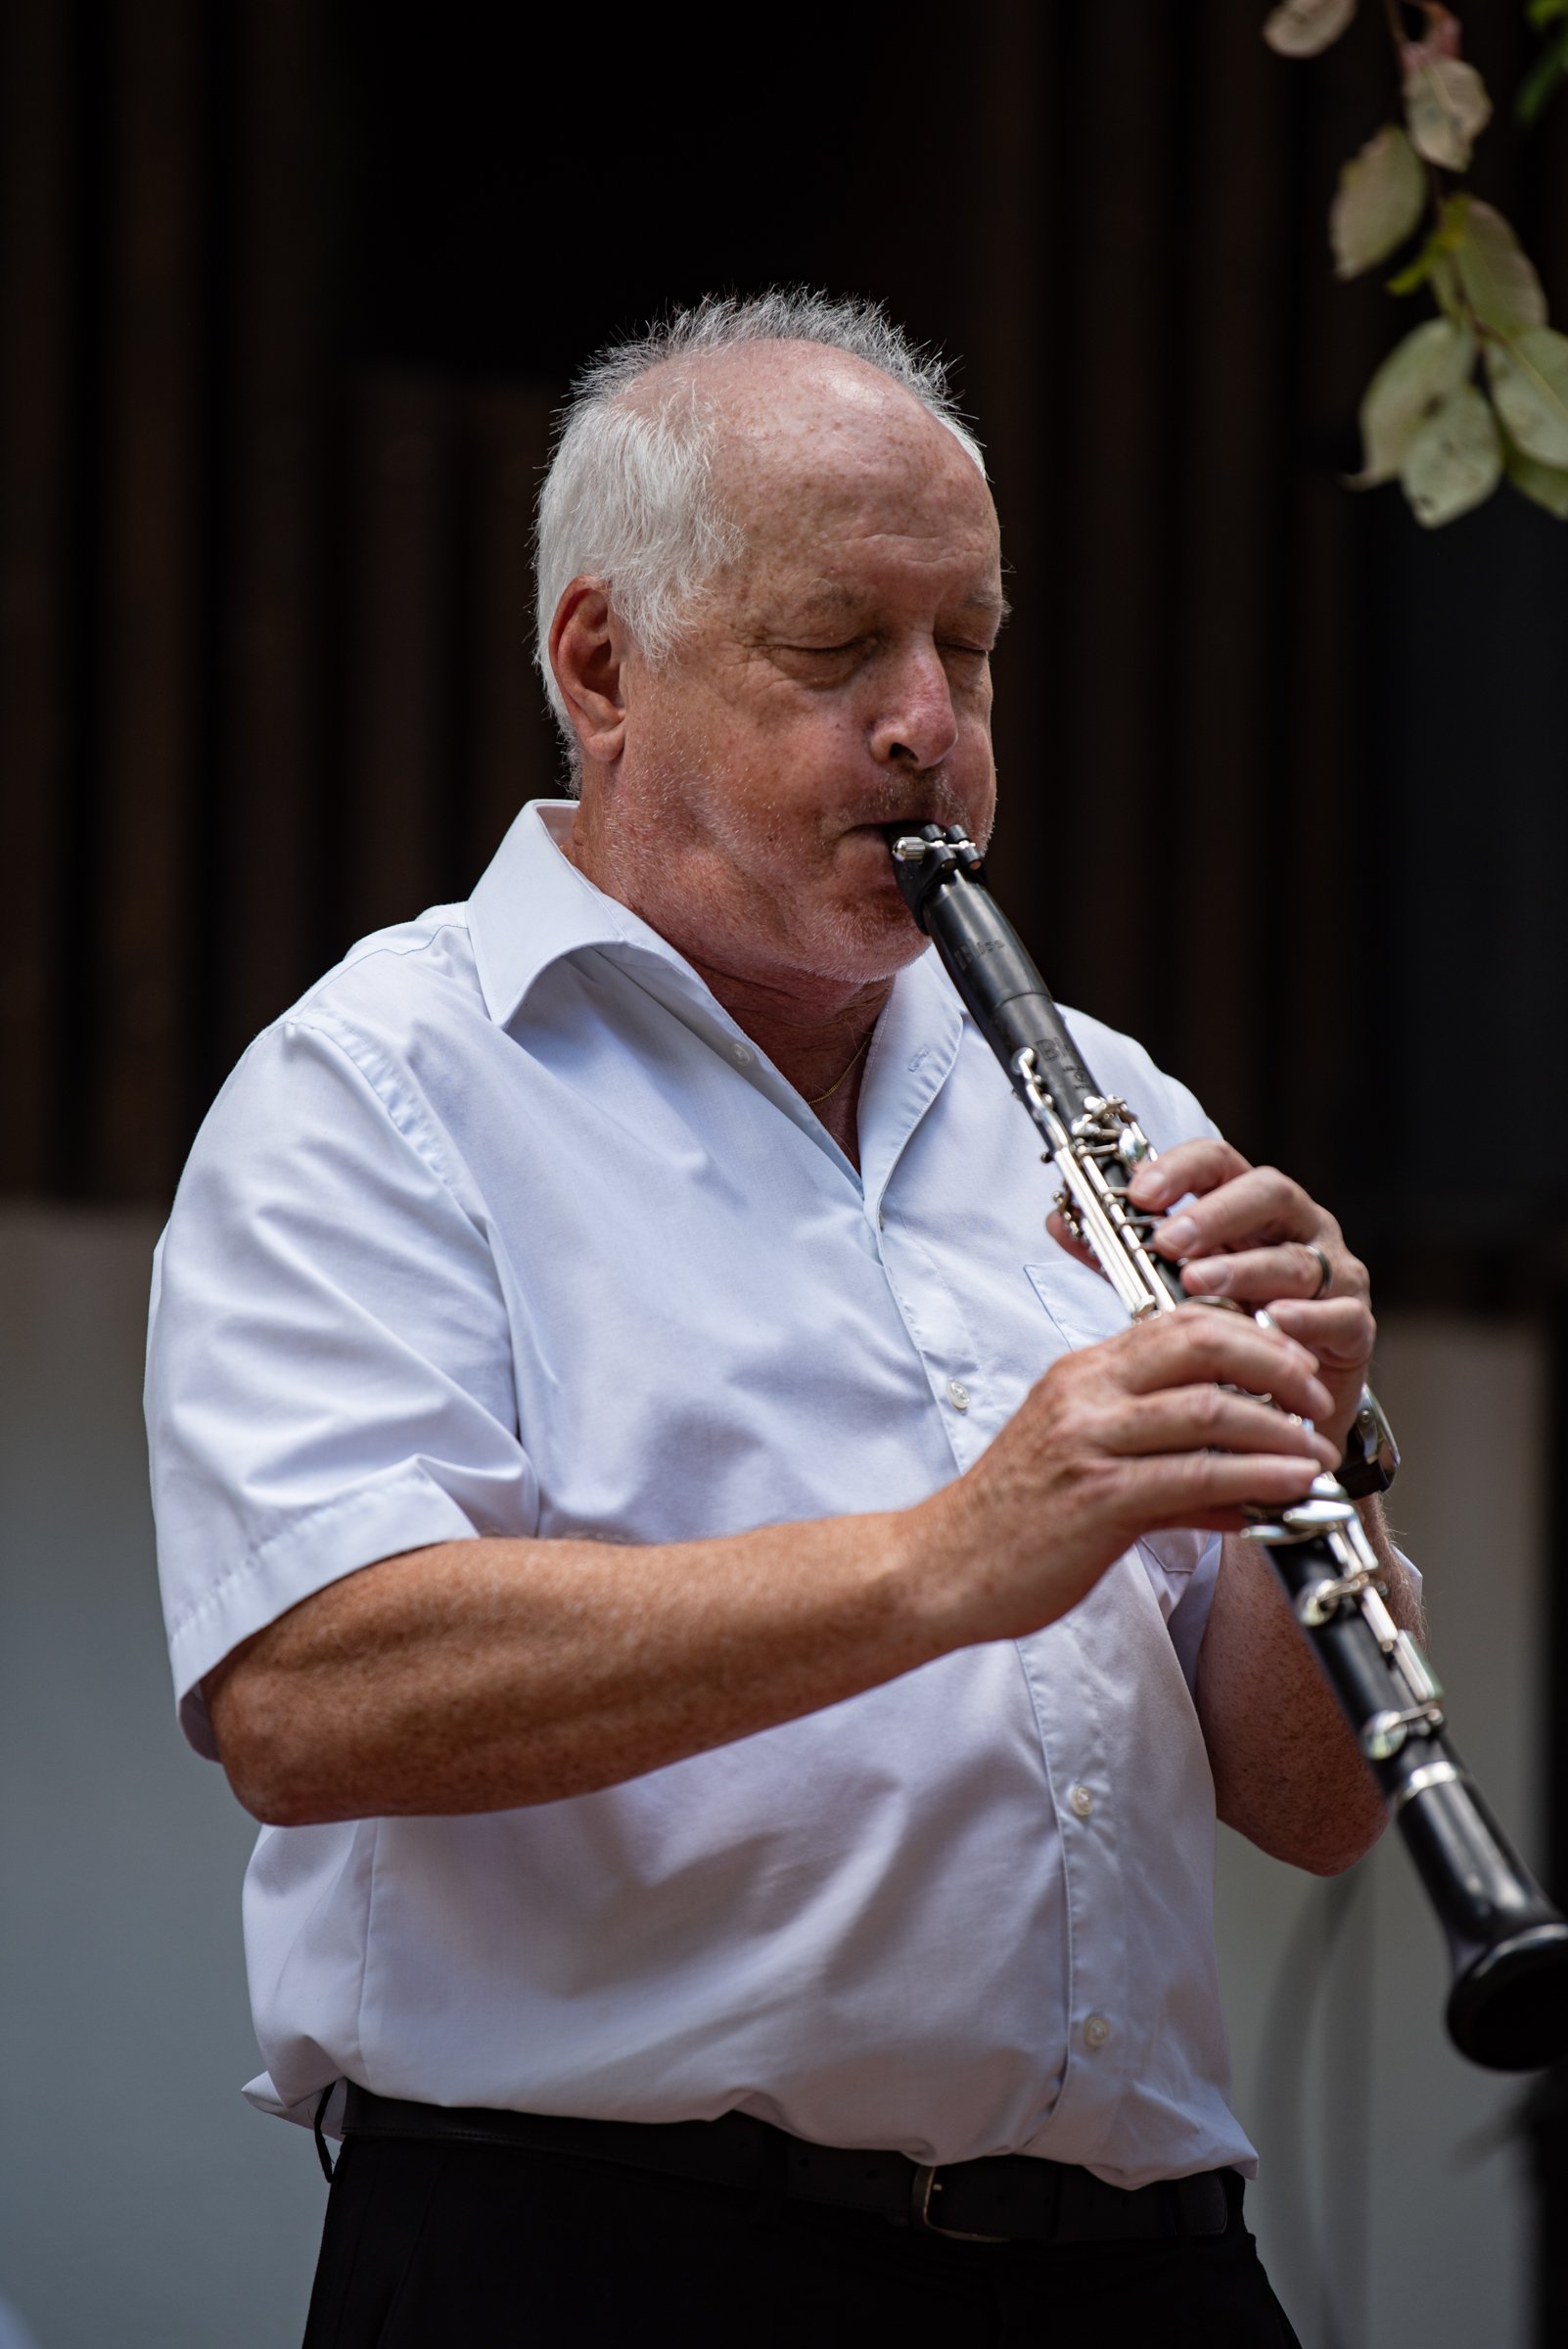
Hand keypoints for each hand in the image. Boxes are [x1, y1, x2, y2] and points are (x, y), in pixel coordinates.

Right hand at [943, 1304, 1337, 1642]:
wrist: (940, 1569)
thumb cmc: (1008, 1522)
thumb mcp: (1084, 1468)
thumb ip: (1162, 1464)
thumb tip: (1236, 1485)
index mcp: (1080, 1375)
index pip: (1177, 1322)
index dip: (1248, 1335)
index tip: (1291, 1366)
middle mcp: (1084, 1394)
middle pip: (1201, 1343)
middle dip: (1275, 1365)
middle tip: (1316, 1399)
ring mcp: (1089, 1441)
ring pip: (1207, 1408)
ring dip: (1279, 1430)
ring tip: (1318, 1452)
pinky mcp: (1098, 1496)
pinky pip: (1196, 1475)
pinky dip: (1256, 1478)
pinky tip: (1291, 1489)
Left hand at [1045, 1138, 1373, 1458]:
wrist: (1279, 1406)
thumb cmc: (1226, 1332)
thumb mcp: (1165, 1286)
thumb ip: (1119, 1254)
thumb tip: (1058, 1222)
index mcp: (1249, 1208)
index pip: (1219, 1163)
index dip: (1181, 1169)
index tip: (1139, 1192)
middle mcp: (1297, 1229)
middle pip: (1268, 1193)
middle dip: (1216, 1214)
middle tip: (1170, 1240)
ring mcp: (1334, 1273)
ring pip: (1296, 1256)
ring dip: (1245, 1269)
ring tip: (1199, 1284)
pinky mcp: (1354, 1325)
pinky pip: (1338, 1313)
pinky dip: (1306, 1317)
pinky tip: (1273, 1322)